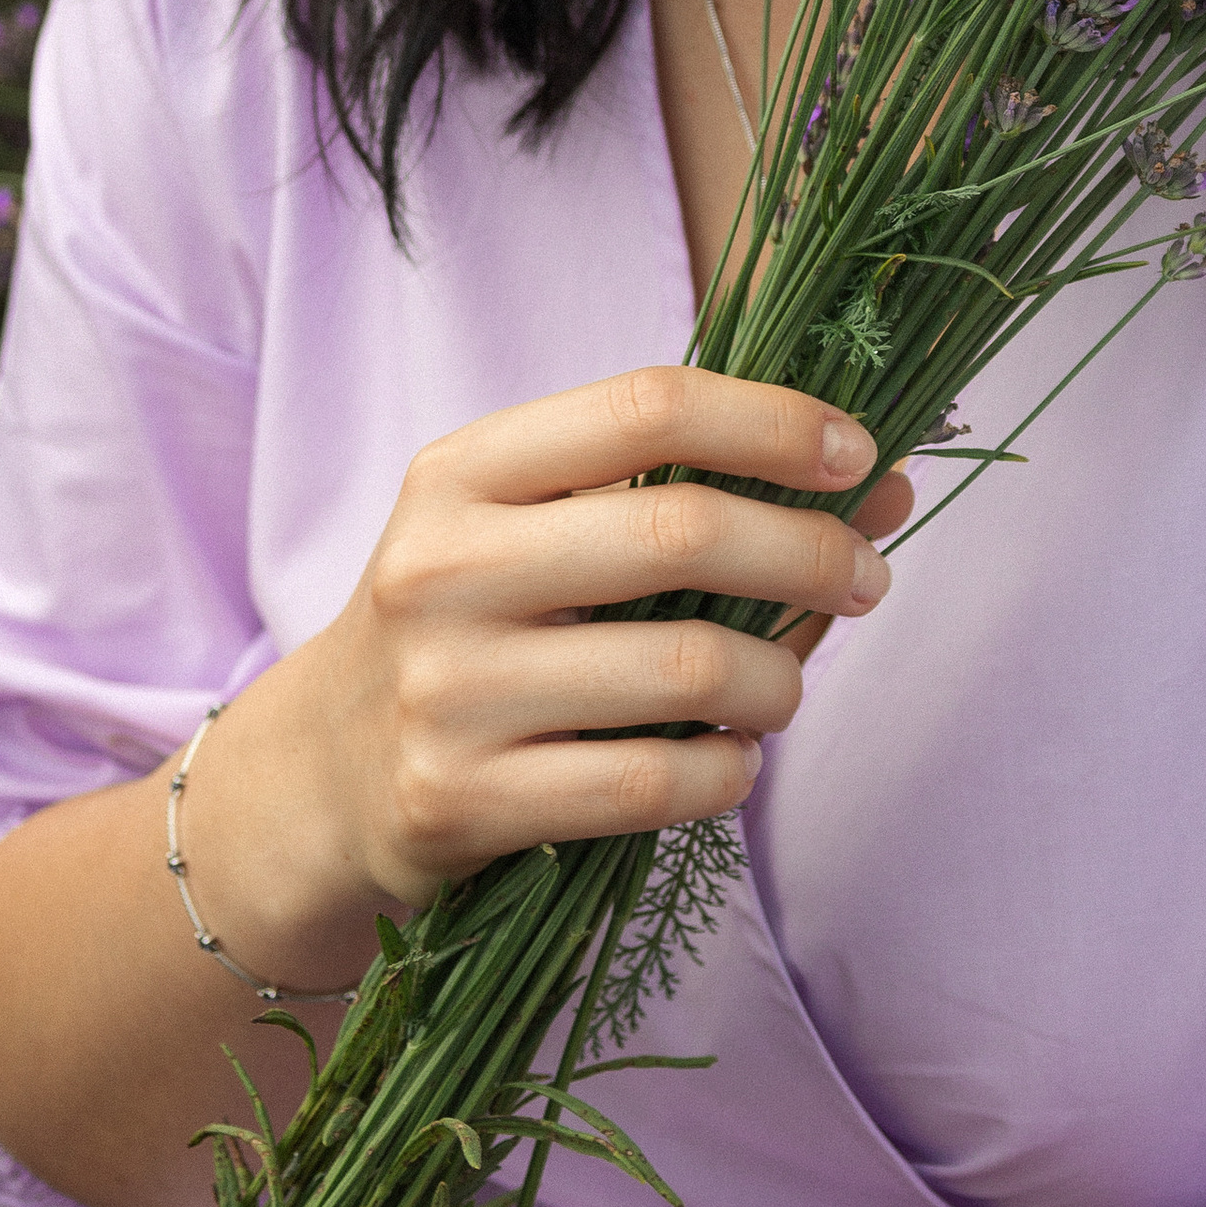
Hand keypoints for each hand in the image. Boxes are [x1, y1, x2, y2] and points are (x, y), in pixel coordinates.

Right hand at [205, 367, 912, 985]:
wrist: (320, 780)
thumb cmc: (473, 629)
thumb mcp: (537, 531)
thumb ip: (686, 494)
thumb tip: (885, 485)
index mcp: (464, 471)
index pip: (648, 406)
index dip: (774, 421)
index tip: (858, 454)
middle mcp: (443, 566)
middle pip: (680, 533)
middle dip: (810, 553)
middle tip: (866, 578)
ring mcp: (445, 689)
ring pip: (685, 670)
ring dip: (779, 680)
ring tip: (786, 688)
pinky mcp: (458, 800)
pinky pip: (652, 785)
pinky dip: (727, 772)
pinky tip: (732, 760)